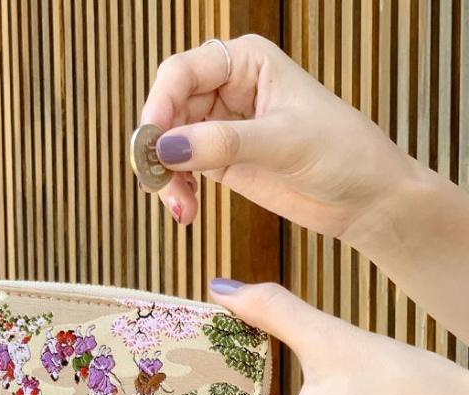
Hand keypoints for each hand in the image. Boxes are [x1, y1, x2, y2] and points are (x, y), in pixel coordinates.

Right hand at [145, 34, 419, 234]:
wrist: (364, 198)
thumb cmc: (342, 152)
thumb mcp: (284, 141)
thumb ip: (224, 142)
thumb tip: (167, 147)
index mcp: (246, 62)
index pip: (182, 73)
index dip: (159, 105)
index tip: (151, 142)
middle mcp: (228, 90)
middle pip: (168, 110)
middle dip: (159, 149)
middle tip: (161, 183)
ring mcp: (221, 128)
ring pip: (170, 144)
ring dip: (165, 177)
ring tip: (181, 208)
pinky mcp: (221, 161)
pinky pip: (182, 170)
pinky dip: (176, 189)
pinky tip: (187, 210)